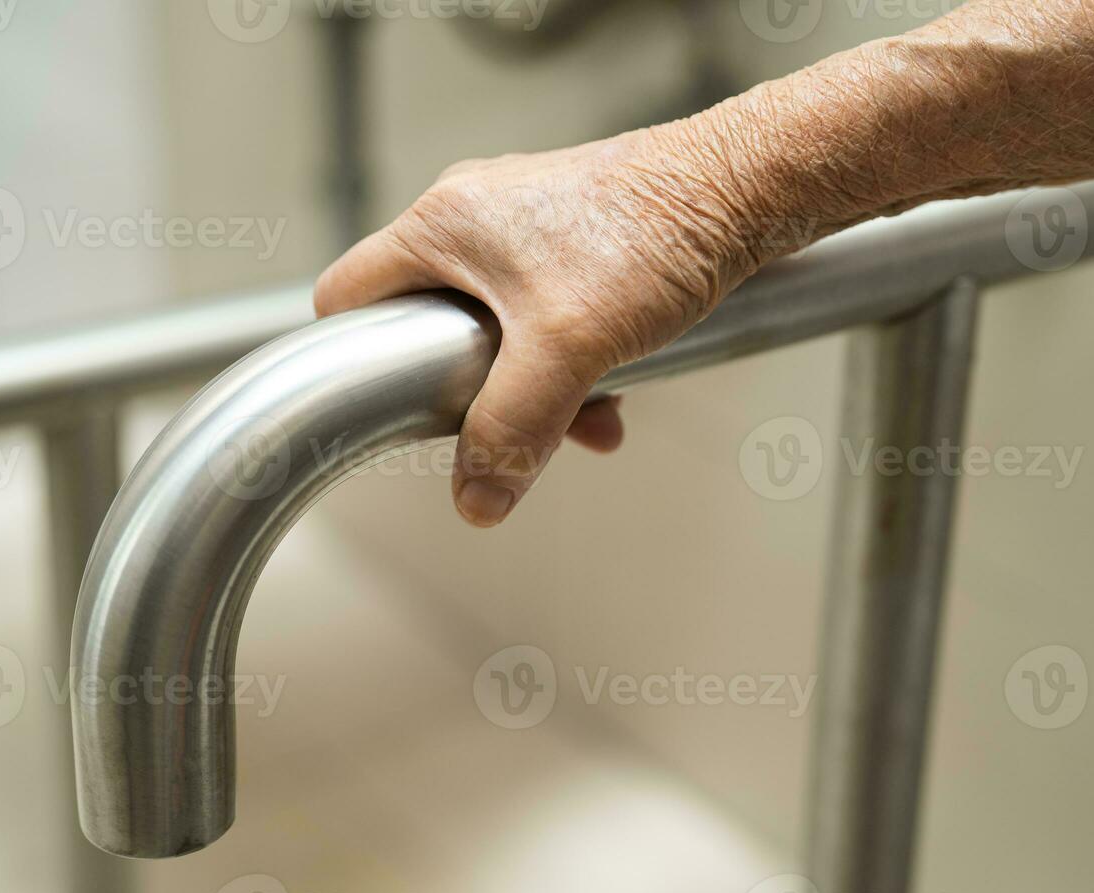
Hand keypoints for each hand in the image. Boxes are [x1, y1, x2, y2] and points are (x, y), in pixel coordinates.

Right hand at [314, 122, 763, 526]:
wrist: (746, 191)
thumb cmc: (654, 236)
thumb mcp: (567, 350)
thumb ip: (513, 429)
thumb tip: (476, 500)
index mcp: (442, 225)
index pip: (347, 296)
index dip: (352, 358)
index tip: (388, 408)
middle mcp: (474, 216)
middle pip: (428, 326)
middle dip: (473, 392)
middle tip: (508, 426)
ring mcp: (525, 224)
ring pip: (497, 331)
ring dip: (535, 387)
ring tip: (588, 418)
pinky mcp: (573, 238)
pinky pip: (545, 316)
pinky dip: (572, 361)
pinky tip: (616, 391)